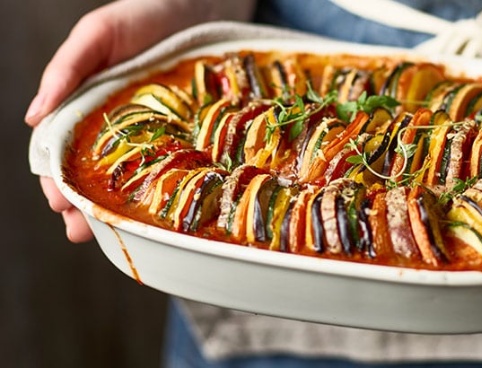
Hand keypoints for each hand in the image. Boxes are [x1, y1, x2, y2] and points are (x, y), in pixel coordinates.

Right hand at [25, 0, 255, 241]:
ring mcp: (150, 131)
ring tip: (110, 233)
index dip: (57, 180)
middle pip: (91, 173)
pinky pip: (169, 163)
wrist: (191, 5)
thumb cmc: (138, 17)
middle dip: (83, 205)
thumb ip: (65, 71)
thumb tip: (33, 119)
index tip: (59, 204)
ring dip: (115, 207)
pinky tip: (156, 212)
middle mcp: (114, 125)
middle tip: (82, 231)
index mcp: (85, 107)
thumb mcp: (95, 35)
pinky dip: (160, 188)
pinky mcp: (182, 131)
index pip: (61, 152)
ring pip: (128, 177)